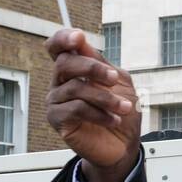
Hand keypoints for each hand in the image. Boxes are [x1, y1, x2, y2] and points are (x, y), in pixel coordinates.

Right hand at [44, 29, 140, 181]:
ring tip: (125, 107)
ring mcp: (56, 100)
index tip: (79, 38)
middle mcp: (61, 82)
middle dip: (93, 68)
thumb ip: (102, 63)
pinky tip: (114, 120)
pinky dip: (99, 113)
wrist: (123, 144)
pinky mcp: (57, 119)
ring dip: (105, 98)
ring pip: (75, 88)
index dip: (63, 38)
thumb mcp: (119, 83)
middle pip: (65, 63)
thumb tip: (81, 42)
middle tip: (114, 79)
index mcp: (74, 69)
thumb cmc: (120, 111)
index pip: (57, 47)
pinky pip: (76, 109)